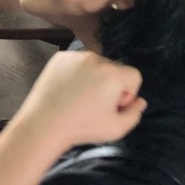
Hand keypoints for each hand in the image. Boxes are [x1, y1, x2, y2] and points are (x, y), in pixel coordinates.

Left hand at [13, 51, 145, 150]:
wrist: (44, 123)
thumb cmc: (83, 127)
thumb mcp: (116, 128)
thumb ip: (134, 113)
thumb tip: (140, 101)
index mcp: (113, 74)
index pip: (134, 75)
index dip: (128, 93)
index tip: (114, 106)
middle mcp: (96, 58)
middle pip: (114, 69)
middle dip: (111, 84)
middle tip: (96, 104)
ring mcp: (76, 56)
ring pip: (95, 65)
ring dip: (94, 78)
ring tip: (80, 98)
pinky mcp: (60, 57)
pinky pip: (77, 62)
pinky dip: (76, 73)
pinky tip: (67, 90)